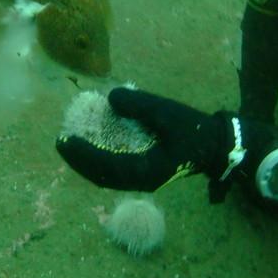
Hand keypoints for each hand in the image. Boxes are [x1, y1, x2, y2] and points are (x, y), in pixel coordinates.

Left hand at [56, 88, 228, 191]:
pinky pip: (115, 171)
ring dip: (87, 162)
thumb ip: (139, 105)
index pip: (105, 166)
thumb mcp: (167, 112)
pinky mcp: (145, 173)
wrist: (215, 146)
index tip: (65, 139)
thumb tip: (110, 98)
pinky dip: (100, 161)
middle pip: (101, 176)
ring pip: (107, 176)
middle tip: (61, 142)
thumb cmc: (193, 130)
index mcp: (146, 170)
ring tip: (71, 145)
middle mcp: (141, 180)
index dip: (82, 154)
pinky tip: (93, 145)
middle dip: (79, 161)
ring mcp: (142, 179)